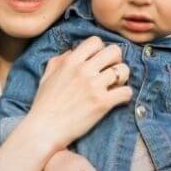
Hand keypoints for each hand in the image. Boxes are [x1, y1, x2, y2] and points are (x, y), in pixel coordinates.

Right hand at [25, 37, 132, 155]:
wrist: (44, 129)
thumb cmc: (43, 105)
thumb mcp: (46, 77)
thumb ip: (58, 61)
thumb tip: (72, 52)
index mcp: (70, 62)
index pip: (95, 41)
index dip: (100, 49)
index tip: (98, 61)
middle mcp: (84, 70)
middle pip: (115, 51)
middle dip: (116, 60)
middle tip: (111, 72)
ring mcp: (94, 86)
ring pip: (124, 70)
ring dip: (122, 79)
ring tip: (114, 87)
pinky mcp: (102, 103)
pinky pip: (127, 92)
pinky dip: (125, 96)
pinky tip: (116, 100)